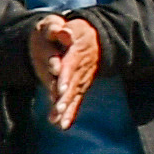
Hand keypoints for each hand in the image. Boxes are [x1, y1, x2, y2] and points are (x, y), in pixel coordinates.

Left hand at [29, 12, 103, 130]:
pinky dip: (70, 114)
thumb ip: (66, 30)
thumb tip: (64, 32)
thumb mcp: (74, 27)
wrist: (96, 39)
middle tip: (57, 109)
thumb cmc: (79, 32)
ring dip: (66, 109)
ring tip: (58, 122)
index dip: (66, 77)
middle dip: (65, 98)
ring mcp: (82, 80)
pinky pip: (76, 102)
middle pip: (72, 85)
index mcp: (76, 55)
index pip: (70, 66)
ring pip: (74, 96)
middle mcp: (80, 70)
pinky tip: (63, 126)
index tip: (60, 88)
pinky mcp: (81, 87)